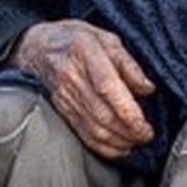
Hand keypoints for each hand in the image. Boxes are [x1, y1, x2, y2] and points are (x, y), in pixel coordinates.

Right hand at [11, 19, 154, 158]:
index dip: (128, 111)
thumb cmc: (75, 39)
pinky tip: (118, 147)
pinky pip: (83, 134)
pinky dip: (103, 146)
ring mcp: (65, 96)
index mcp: (86, 52)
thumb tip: (147, 88)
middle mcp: (73, 76)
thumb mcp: (107, 38)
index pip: (108, 88)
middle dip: (128, 131)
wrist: (38, 46)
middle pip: (102, 114)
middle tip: (146, 135)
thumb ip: (128, 63)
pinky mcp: (62, 109)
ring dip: (118, 141)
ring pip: (93, 128)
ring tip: (135, 141)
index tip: (144, 124)